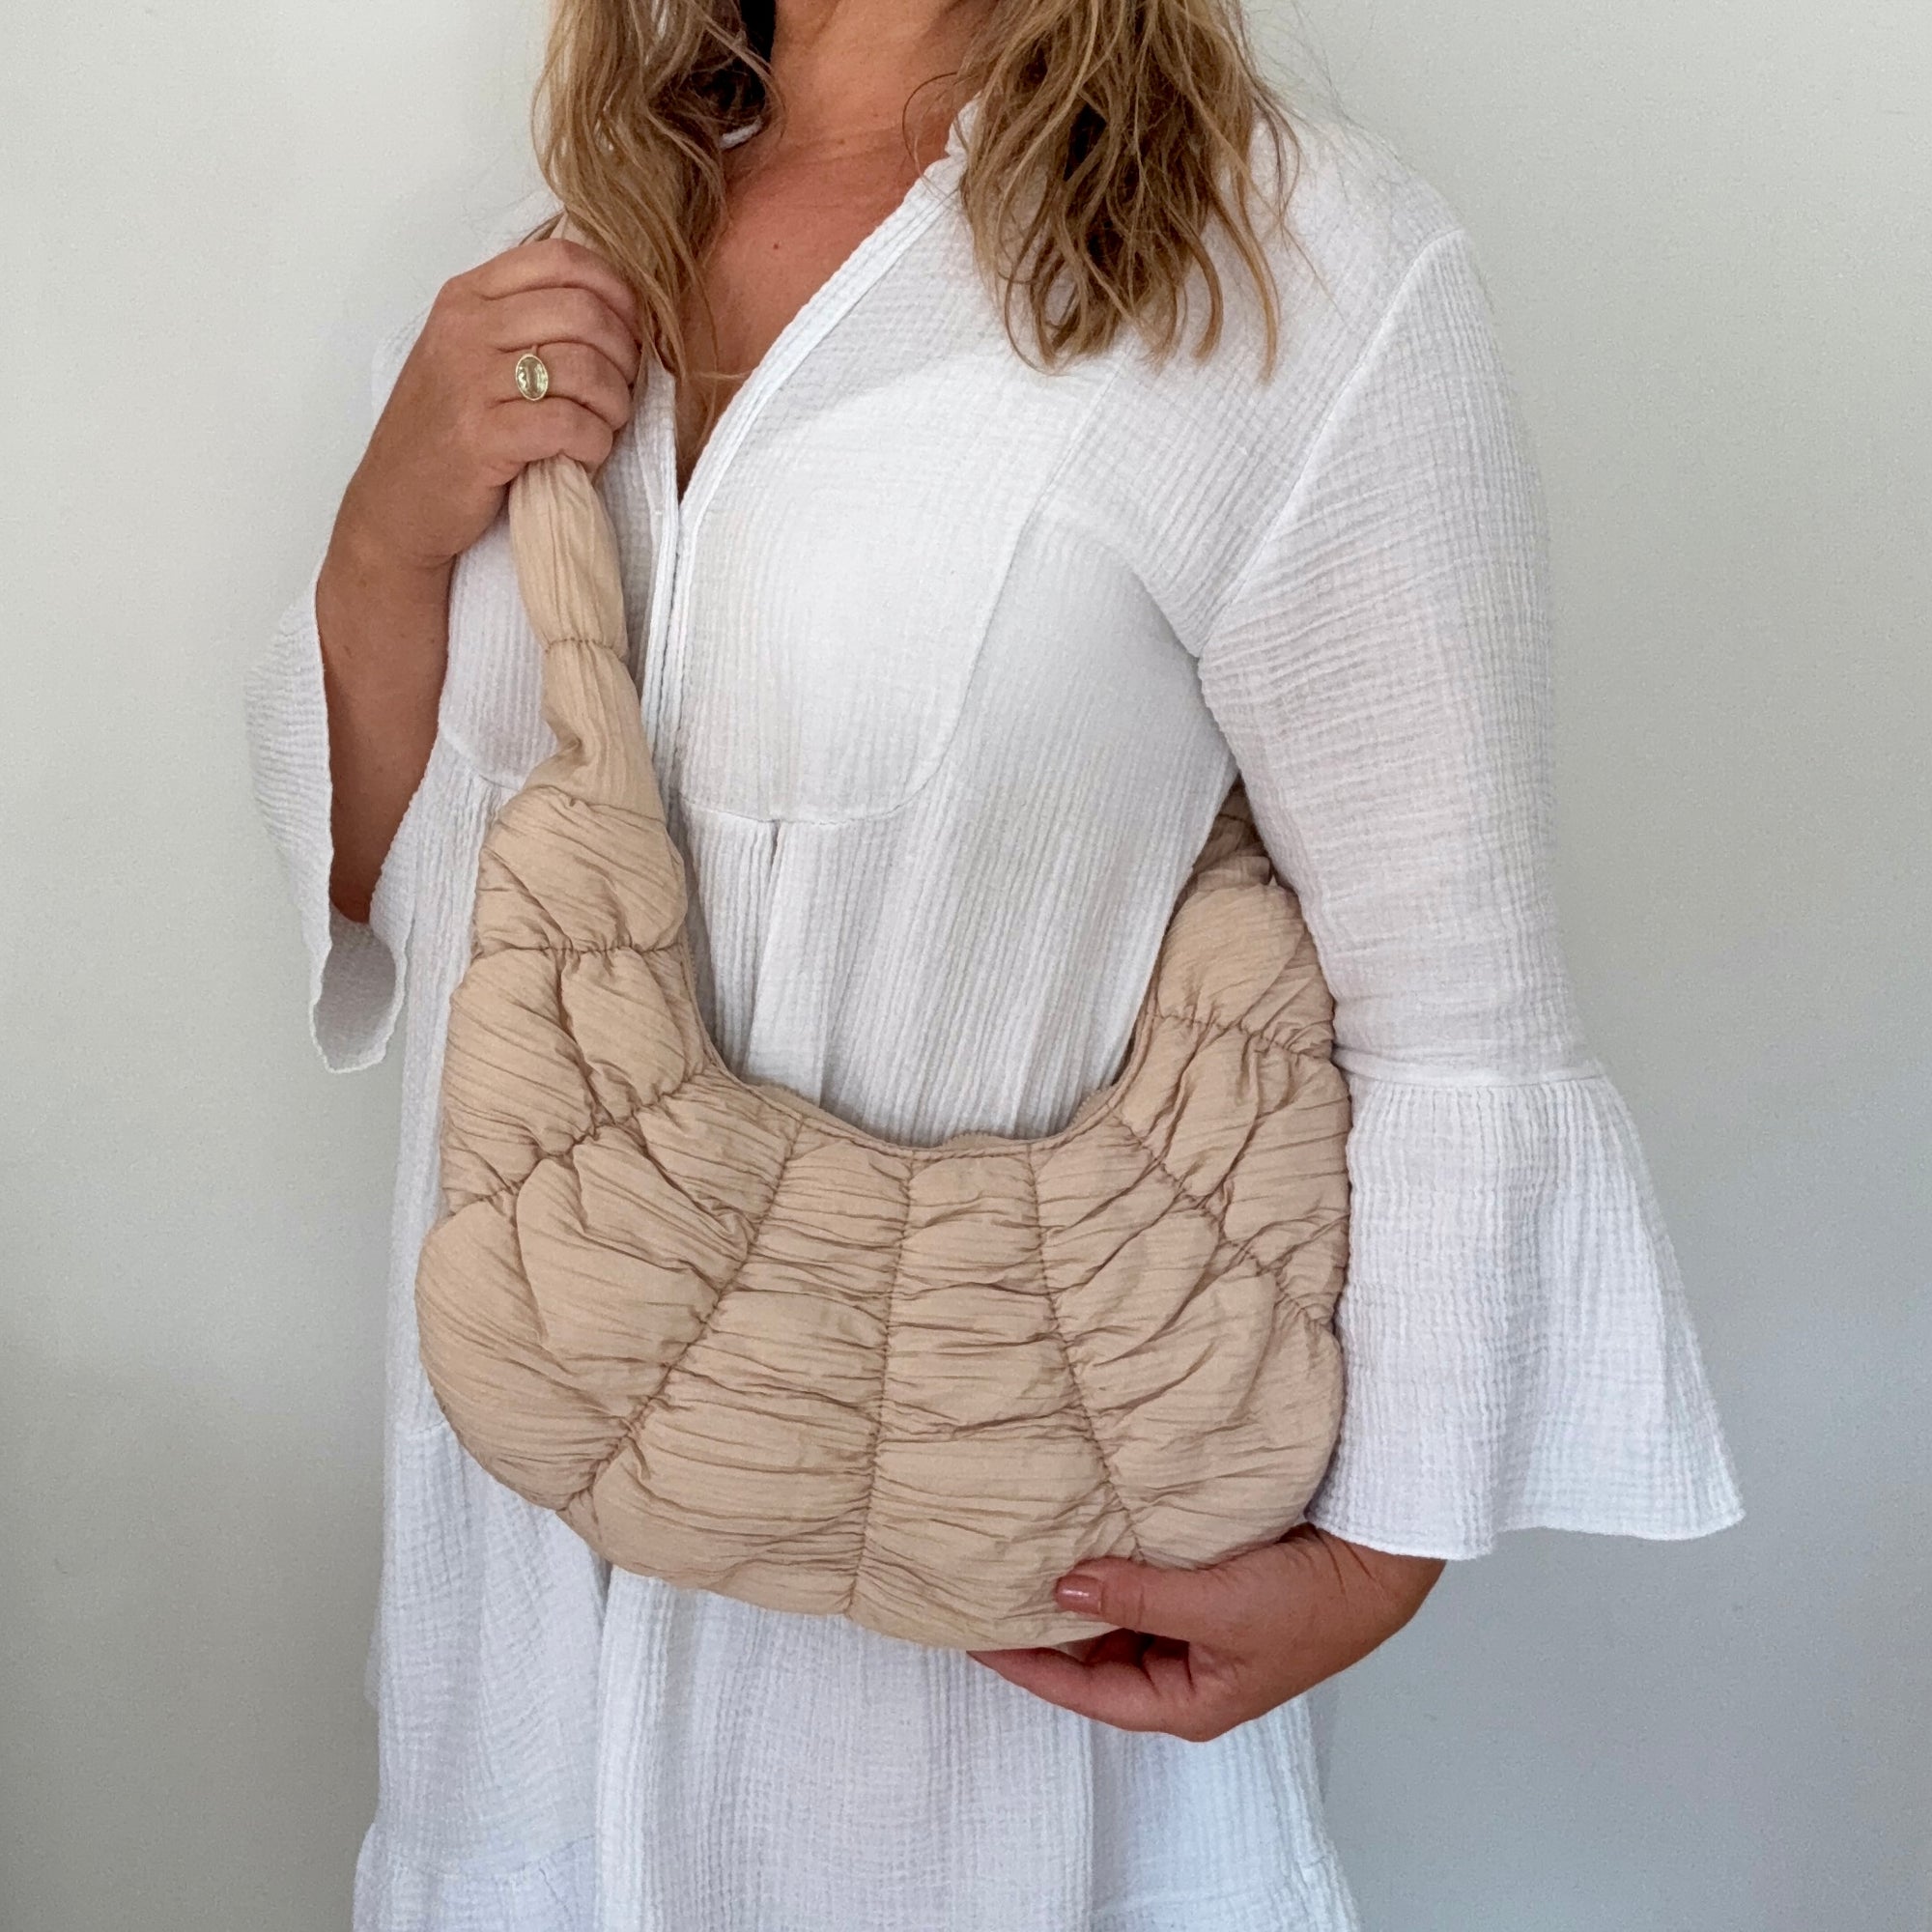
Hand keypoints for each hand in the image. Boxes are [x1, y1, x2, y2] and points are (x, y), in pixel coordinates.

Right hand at [332, 234, 644, 580]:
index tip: (631, 332)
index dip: (616, 293)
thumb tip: (612, 310)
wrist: (396, 502)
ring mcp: (470, 381)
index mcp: (467, 296)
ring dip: (615, 404)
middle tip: (622, 391)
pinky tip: (586, 453)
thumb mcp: (469, 353)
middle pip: (583, 312)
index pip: (561, 260)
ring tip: (605, 426)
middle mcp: (466, 328)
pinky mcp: (482, 436)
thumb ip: (523, 321)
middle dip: (624, 356)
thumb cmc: (446, 431)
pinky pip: (569, 424)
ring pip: (584, 368)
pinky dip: (595, 442)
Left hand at [968, 1527, 1444, 1741]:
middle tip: (995, 1584)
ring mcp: (1198, 1631)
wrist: (1379, 1565)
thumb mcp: (1216, 1606)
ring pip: (1119, 1616)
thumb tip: (1062, 1590)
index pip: (1086, 1691)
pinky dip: (1116, 1564)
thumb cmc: (1315, 1604)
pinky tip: (1089, 1535)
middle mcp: (1187, 1671)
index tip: (976, 1636)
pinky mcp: (1210, 1590)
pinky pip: (1146, 1582)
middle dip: (1050, 1624)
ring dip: (1084, 1590)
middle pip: (1097, 1655)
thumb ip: (1135, 1597)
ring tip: (1031, 1556)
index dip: (1028, 1664)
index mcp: (1187, 1701)